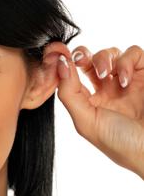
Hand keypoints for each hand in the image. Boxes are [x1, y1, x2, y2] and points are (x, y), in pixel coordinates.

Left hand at [56, 45, 143, 177]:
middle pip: (89, 60)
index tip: (60, 58)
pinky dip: (127, 61)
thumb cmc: (120, 142)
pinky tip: (125, 80)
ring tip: (106, 74)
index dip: (65, 65)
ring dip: (103, 58)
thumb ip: (69, 93)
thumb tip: (60, 64)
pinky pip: (134, 53)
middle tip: (80, 59)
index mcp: (90, 102)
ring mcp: (127, 81)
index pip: (72, 76)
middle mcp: (107, 90)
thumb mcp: (85, 120)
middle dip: (82, 55)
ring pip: (110, 54)